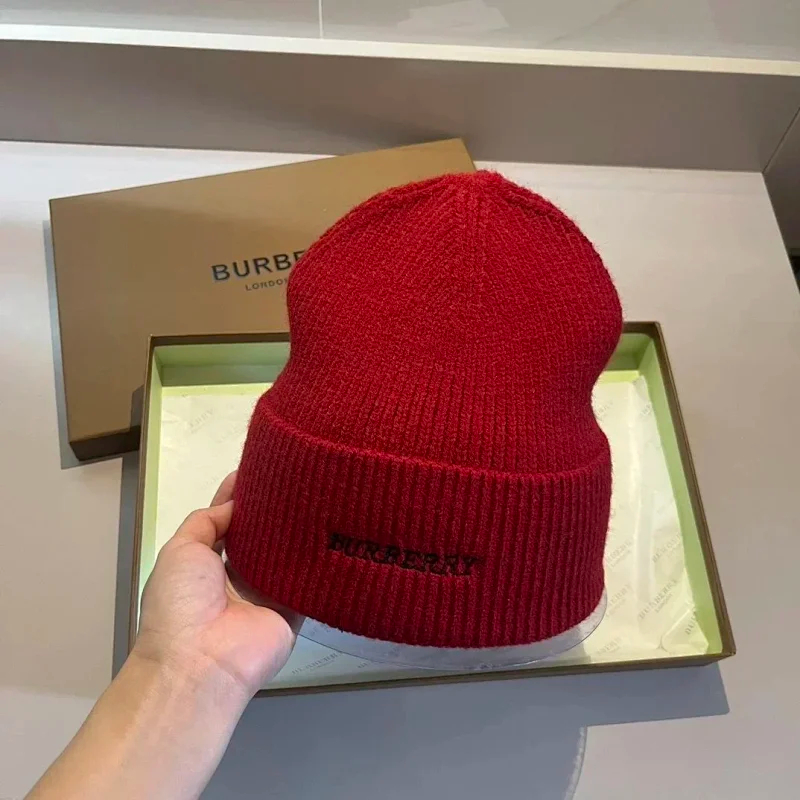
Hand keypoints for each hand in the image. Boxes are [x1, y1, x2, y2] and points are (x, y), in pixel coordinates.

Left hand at [134, 472, 297, 700]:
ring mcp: (266, 593)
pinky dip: (317, 558)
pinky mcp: (293, 608)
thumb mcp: (181, 549)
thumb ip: (206, 521)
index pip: (228, 521)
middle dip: (273, 508)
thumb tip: (236, 503)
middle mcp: (236, 576)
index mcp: (206, 563)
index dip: (241, 496)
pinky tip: (333, 526)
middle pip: (260, 535)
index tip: (263, 466)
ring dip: (296, 528)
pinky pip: (307, 579)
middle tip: (299, 474)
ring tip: (319, 491)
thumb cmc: (181, 602)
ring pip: (285, 553)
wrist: (200, 663)